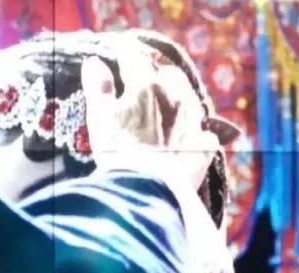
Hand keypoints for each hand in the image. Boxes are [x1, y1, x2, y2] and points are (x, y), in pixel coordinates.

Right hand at [80, 49, 219, 190]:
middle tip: (141, 89)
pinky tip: (187, 142)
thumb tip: (95, 61)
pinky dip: (196, 134)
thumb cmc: (118, 155)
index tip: (117, 55)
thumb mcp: (99, 118)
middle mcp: (175, 96)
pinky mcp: (204, 147)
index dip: (123, 53)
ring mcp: (194, 121)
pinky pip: (204, 133)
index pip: (133, 55)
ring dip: (177, 101)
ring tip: (164, 115)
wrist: (149, 193)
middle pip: (167, 74)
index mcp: (146, 85)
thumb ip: (98, 87)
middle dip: (155, 77)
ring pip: (189, 99)